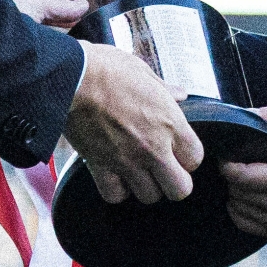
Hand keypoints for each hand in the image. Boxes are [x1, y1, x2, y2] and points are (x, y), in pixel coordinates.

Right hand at [64, 42, 203, 204]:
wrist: (71, 78)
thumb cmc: (107, 70)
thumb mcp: (144, 72)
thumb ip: (165, 90)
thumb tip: (179, 95)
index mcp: (169, 122)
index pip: (196, 158)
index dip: (189, 157)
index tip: (180, 151)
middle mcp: (152, 147)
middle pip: (179, 189)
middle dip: (175, 182)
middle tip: (165, 169)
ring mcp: (127, 160)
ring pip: (149, 197)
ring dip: (146, 186)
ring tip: (140, 171)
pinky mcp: (100, 167)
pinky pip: (115, 195)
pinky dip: (116, 189)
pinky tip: (116, 175)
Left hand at [220, 106, 266, 240]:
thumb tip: (245, 114)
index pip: (244, 177)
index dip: (228, 166)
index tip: (226, 157)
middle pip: (239, 193)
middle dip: (232, 178)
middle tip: (235, 165)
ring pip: (239, 210)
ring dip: (235, 193)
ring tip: (243, 179)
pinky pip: (247, 225)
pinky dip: (240, 211)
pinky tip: (247, 197)